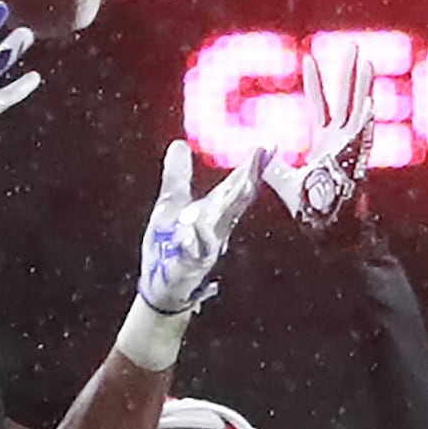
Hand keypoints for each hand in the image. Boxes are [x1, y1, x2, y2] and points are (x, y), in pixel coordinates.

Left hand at [136, 140, 268, 315]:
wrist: (160, 284)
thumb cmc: (169, 244)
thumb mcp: (170, 204)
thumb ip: (177, 175)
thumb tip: (180, 144)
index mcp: (213, 211)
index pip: (235, 185)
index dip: (250, 166)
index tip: (266, 145)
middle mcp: (215, 228)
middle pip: (235, 201)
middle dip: (248, 179)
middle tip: (262, 156)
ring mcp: (205, 248)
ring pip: (220, 225)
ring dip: (230, 204)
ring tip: (244, 181)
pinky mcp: (189, 266)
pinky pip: (194, 252)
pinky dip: (195, 238)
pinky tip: (192, 225)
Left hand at [263, 40, 374, 230]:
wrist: (320, 220)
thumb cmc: (306, 203)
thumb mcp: (282, 178)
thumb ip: (271, 164)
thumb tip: (255, 155)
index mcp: (324, 139)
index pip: (319, 104)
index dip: (314, 82)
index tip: (308, 58)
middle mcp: (340, 137)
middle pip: (344, 97)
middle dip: (347, 72)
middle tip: (350, 46)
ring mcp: (350, 145)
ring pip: (358, 109)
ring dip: (362, 86)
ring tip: (365, 61)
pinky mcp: (356, 159)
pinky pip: (362, 137)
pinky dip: (366, 120)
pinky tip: (370, 103)